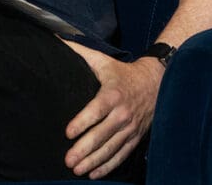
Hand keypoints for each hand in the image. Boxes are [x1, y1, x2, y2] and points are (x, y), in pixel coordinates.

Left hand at [62, 40, 163, 178]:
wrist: (156, 82)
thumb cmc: (123, 72)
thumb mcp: (103, 61)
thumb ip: (79, 52)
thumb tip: (55, 39)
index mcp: (112, 94)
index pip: (96, 110)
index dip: (83, 122)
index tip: (68, 132)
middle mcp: (122, 113)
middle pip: (102, 135)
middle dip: (84, 149)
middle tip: (68, 160)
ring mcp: (130, 128)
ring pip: (111, 148)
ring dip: (94, 161)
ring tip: (77, 170)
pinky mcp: (135, 137)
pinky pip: (122, 155)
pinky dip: (108, 166)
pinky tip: (94, 174)